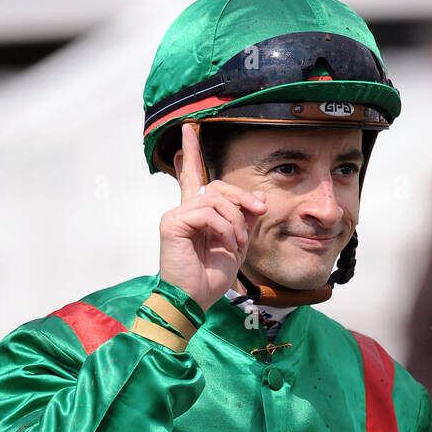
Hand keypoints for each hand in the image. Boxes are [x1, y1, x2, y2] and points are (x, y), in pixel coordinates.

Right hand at [159, 123, 266, 311]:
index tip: (188, 129)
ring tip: (237, 243)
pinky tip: (227, 244)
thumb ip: (244, 219)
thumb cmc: (210, 279)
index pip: (193, 177)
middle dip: (243, 198)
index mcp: (196, 215)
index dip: (191, 153)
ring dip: (236, 221)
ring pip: (216, 199)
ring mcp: (176, 216)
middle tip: (258, 213)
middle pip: (218, 186)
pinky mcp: (172, 223)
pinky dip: (224, 228)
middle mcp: (184, 211)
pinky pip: (207, 212)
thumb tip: (256, 196)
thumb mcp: (236, 245)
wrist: (194, 301)